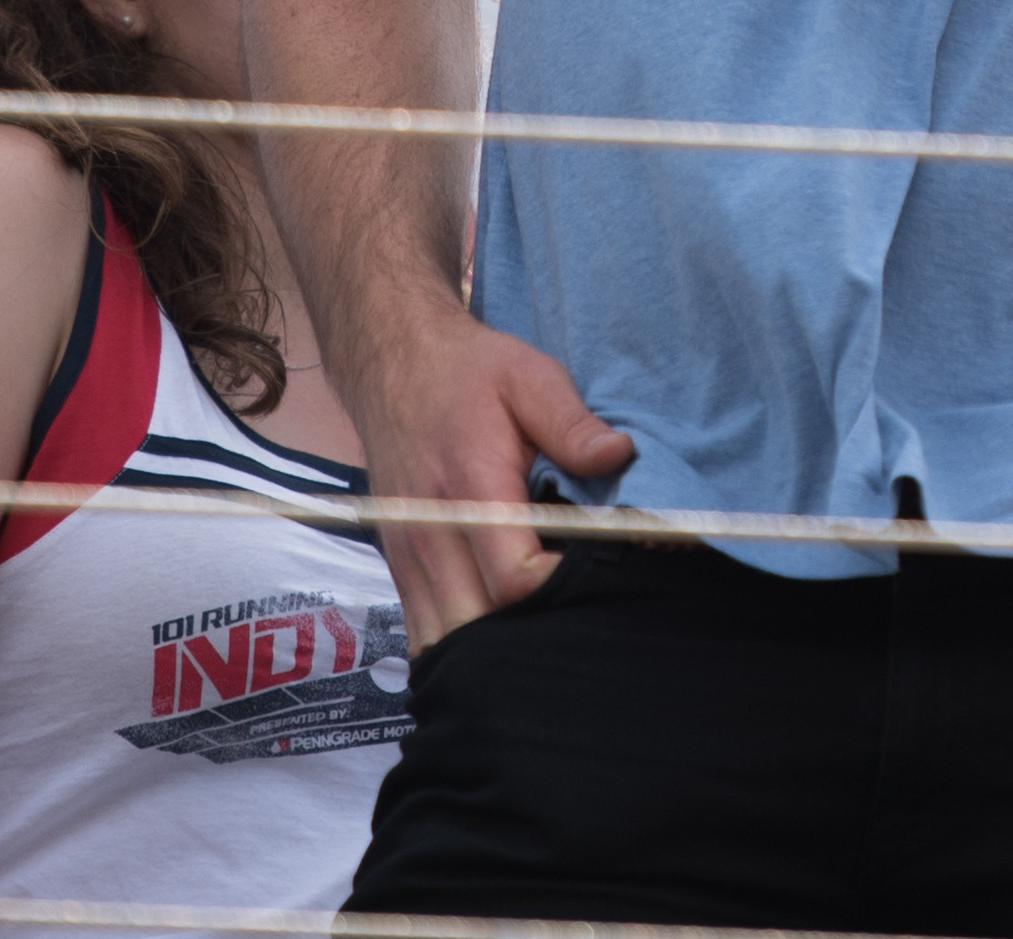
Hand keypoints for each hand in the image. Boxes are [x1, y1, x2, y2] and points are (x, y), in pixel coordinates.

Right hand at [346, 299, 635, 647]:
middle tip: (578, 611)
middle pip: (480, 626)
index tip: (597, 574)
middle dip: (532, 633)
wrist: (393, 364)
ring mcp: (409, 556)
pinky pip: (424, 632)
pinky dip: (461, 644)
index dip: (560, 589)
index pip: (514, 580)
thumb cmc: (469, 373)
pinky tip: (503, 629)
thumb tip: (618, 456)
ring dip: (494, 647)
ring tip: (544, 625)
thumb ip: (572, 423)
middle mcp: (430, 533)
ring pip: (445, 642)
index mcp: (470, 488)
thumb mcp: (531, 378)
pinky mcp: (399, 567)